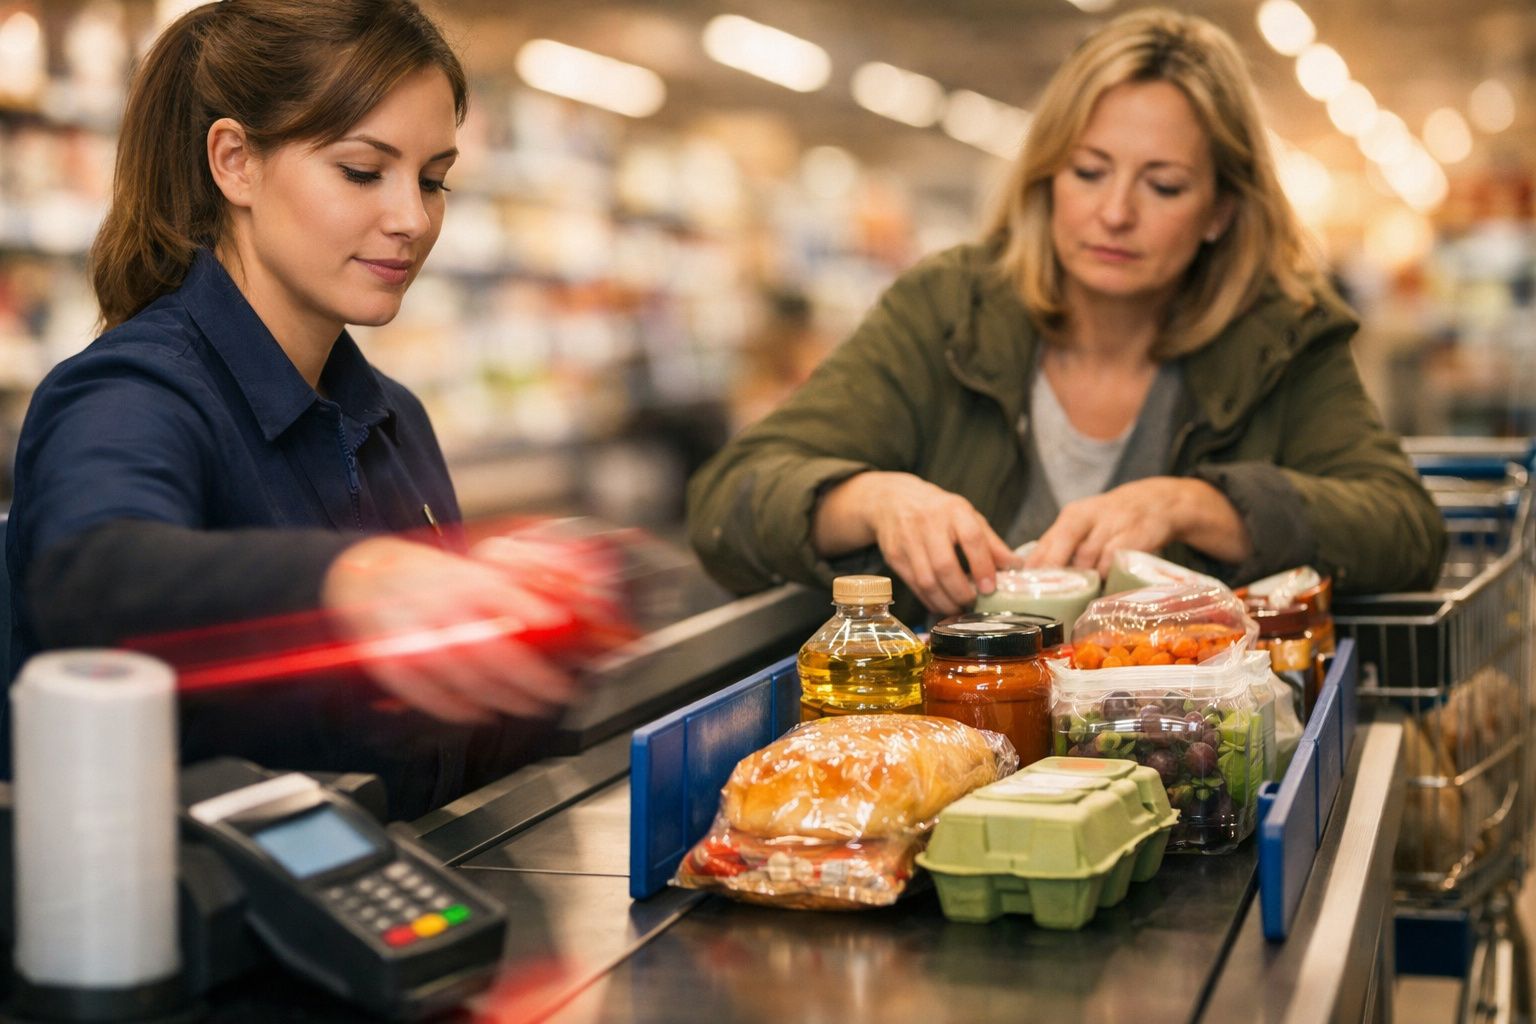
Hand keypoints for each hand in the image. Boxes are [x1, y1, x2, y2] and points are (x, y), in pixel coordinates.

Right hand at [321, 537, 580, 724]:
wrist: (366, 573)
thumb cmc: (429, 578)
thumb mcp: (470, 571)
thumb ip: (507, 594)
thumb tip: (556, 621)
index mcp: (461, 580)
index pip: (500, 593)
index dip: (530, 609)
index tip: (558, 626)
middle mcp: (436, 605)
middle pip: (488, 647)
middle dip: (530, 677)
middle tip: (557, 691)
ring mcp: (412, 634)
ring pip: (461, 676)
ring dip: (501, 697)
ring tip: (528, 705)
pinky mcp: (389, 660)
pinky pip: (424, 692)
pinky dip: (455, 708)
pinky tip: (479, 713)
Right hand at [813, 472, 1018, 616]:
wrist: (893, 500)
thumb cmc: (938, 511)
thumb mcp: (968, 517)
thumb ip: (991, 543)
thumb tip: (1016, 567)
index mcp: (954, 511)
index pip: (971, 539)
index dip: (983, 566)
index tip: (990, 588)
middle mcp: (928, 524)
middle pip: (945, 566)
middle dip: (962, 592)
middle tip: (973, 603)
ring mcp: (908, 541)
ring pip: (927, 581)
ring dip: (945, 602)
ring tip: (958, 609)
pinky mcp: (894, 556)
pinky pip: (914, 586)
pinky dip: (929, 600)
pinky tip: (941, 604)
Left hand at [1024, 477, 1251, 575]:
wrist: (1159, 502)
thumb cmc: (1113, 520)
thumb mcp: (1085, 525)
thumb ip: (1061, 545)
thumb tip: (1030, 574)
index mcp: (1073, 516)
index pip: (1046, 542)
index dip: (1034, 567)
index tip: (1022, 589)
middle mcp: (1091, 516)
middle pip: (1064, 544)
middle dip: (1052, 571)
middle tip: (1045, 597)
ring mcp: (1115, 524)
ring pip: (1089, 556)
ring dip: (1081, 579)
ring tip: (1072, 599)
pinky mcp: (1137, 535)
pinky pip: (1115, 560)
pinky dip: (1106, 576)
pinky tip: (1101, 589)